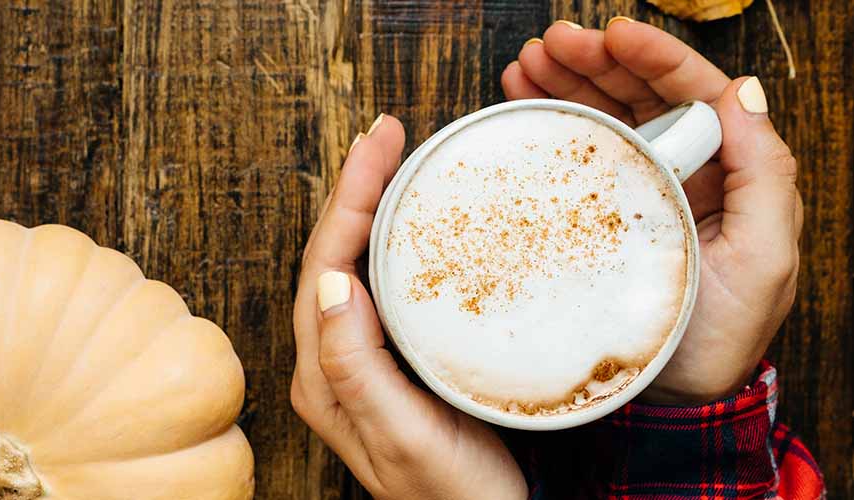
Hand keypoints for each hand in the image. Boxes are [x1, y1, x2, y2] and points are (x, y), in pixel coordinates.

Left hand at [290, 117, 526, 498]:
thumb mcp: (401, 434)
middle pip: (333, 254)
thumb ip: (355, 364)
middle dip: (356, 188)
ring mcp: (359, 361)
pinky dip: (395, 243)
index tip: (379, 143)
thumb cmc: (447, 497)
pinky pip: (384, 287)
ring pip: (356, 266)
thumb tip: (329, 279)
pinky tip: (415, 223)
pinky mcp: (391, 364)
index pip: (324, 264)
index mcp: (322, 374)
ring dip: (371, 209)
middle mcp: (330, 362)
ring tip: (396, 160)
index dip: (349, 197)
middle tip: (389, 133)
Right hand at [502, 18, 802, 404]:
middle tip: (550, 43)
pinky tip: (524, 102)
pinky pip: (574, 159)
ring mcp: (633, 196)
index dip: (653, 57)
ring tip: (526, 64)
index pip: (692, 94)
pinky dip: (549, 125)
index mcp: (726, 174)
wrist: (667, 401)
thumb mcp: (765, 257)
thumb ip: (764, 174)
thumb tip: (744, 93)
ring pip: (603, 118)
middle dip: (594, 61)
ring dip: (565, 84)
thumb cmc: (719, 338)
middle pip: (639, 97)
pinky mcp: (591, 221)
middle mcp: (680, 175)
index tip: (611, 34)